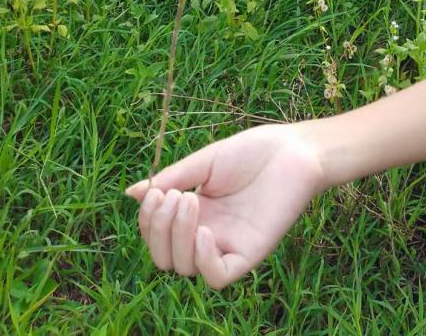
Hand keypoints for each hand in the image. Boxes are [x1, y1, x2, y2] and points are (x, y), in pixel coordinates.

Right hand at [125, 123, 326, 287]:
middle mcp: (207, 233)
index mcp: (195, 213)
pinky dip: (203, 260)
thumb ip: (172, 179)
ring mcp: (227, 245)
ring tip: (190, 200)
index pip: (157, 234)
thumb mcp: (205, 162)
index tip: (155, 192)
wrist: (295, 149)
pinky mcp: (249, 253)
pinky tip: (205, 231)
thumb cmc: (253, 151)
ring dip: (177, 237)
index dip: (148, 220)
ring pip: (185, 268)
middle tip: (172, 196)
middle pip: (165, 257)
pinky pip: (218, 276)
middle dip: (158, 230)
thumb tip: (131, 194)